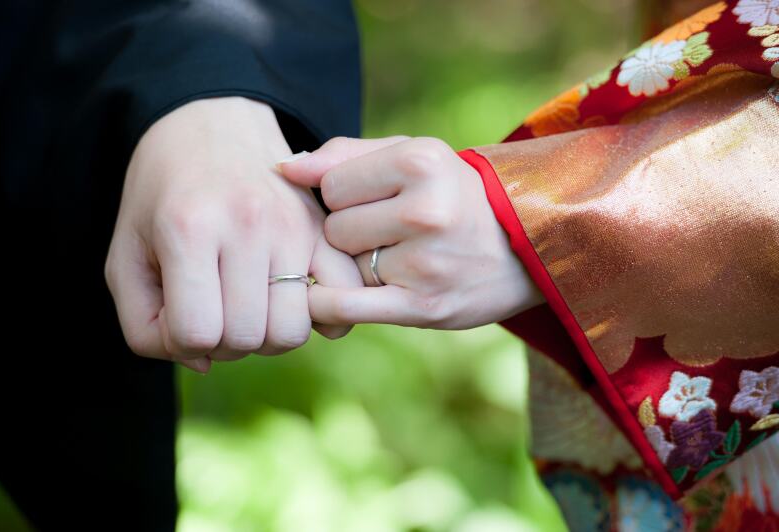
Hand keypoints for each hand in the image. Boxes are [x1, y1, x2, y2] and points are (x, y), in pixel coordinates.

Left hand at [105, 97, 362, 371]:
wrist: (209, 123)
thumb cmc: (159, 197)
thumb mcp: (125, 256)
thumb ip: (143, 326)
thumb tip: (203, 362)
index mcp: (189, 229)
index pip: (198, 333)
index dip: (182, 343)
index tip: (178, 316)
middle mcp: (249, 225)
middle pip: (249, 338)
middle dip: (225, 343)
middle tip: (214, 312)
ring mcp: (294, 226)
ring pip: (293, 330)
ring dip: (267, 335)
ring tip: (249, 307)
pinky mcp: (322, 228)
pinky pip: (342, 297)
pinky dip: (322, 316)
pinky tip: (293, 301)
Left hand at [281, 136, 543, 329]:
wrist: (526, 246)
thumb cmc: (455, 194)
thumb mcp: (413, 155)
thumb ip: (345, 155)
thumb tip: (285, 168)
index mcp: (421, 162)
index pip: (331, 185)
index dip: (343, 195)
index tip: (370, 200)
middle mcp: (425, 211)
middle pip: (334, 228)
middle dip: (349, 232)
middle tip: (387, 233)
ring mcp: (426, 263)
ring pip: (343, 267)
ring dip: (358, 266)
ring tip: (397, 258)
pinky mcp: (424, 307)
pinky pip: (346, 306)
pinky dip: (325, 305)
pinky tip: (318, 299)